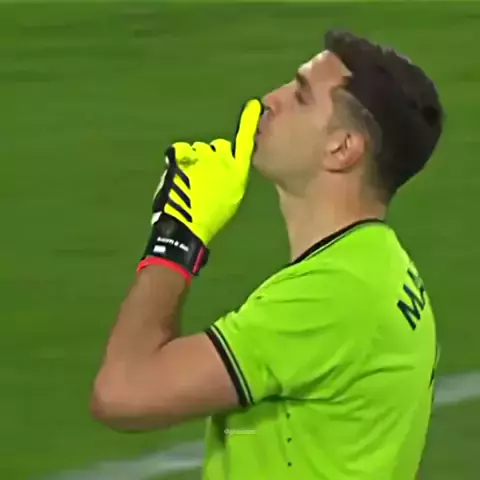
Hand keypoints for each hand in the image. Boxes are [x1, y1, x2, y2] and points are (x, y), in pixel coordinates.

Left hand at [138, 98, 262, 278]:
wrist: (188, 227)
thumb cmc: (211, 216)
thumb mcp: (232, 197)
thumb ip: (232, 175)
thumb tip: (227, 163)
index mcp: (238, 172)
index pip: (245, 142)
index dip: (248, 122)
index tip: (253, 105)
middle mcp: (222, 160)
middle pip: (217, 146)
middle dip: (210, 157)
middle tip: (203, 179)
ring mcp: (201, 157)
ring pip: (197, 150)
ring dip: (194, 161)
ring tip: (189, 184)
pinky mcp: (182, 157)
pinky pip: (180, 151)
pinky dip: (178, 161)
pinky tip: (178, 176)